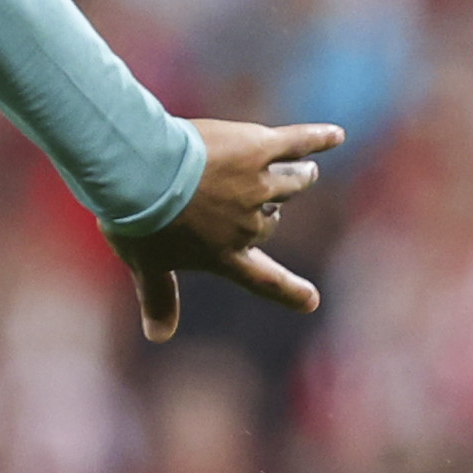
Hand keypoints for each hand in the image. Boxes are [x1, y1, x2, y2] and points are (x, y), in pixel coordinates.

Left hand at [126, 117, 348, 341]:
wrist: (142, 172)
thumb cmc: (138, 220)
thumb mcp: (146, 264)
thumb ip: (158, 298)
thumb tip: (159, 337)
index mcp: (224, 255)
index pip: (263, 280)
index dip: (288, 292)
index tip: (310, 301)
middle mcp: (249, 224)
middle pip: (272, 219)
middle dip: (269, 208)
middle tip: (252, 195)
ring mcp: (258, 184)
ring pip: (292, 182)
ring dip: (299, 176)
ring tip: (306, 170)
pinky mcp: (259, 148)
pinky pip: (297, 143)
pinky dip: (318, 138)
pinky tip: (334, 136)